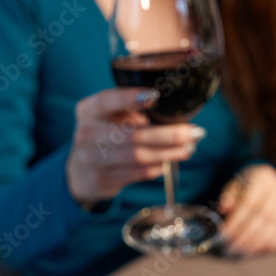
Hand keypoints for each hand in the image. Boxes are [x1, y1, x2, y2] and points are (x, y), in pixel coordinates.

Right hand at [66, 88, 205, 203]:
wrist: (80, 171)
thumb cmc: (105, 135)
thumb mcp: (109, 117)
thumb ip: (132, 111)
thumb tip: (175, 113)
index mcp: (89, 110)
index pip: (108, 100)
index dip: (130, 97)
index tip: (155, 96)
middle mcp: (87, 133)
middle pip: (133, 134)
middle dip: (169, 134)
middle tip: (195, 132)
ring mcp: (92, 159)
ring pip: (138, 156)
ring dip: (169, 153)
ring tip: (189, 148)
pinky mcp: (102, 179)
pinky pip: (137, 173)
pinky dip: (157, 167)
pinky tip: (169, 162)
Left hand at [217, 164, 275, 254]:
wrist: (264, 188)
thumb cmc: (245, 189)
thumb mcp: (234, 187)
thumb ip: (228, 196)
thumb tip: (224, 206)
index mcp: (263, 176)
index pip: (250, 200)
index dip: (236, 219)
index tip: (225, 232)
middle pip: (263, 214)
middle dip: (246, 232)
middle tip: (232, 244)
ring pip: (274, 225)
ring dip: (256, 240)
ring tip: (241, 248)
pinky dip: (269, 243)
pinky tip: (255, 248)